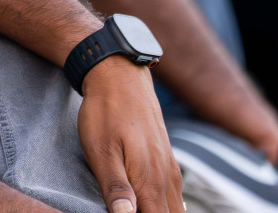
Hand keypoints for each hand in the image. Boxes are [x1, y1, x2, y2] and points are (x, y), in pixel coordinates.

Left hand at [77, 59, 183, 212]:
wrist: (120, 77)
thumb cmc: (106, 113)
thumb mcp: (101, 150)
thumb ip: (115, 187)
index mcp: (150, 181)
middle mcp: (166, 178)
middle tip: (130, 210)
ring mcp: (169, 168)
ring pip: (175, 208)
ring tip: (140, 207)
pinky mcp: (166, 160)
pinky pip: (173, 194)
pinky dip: (165, 206)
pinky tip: (151, 206)